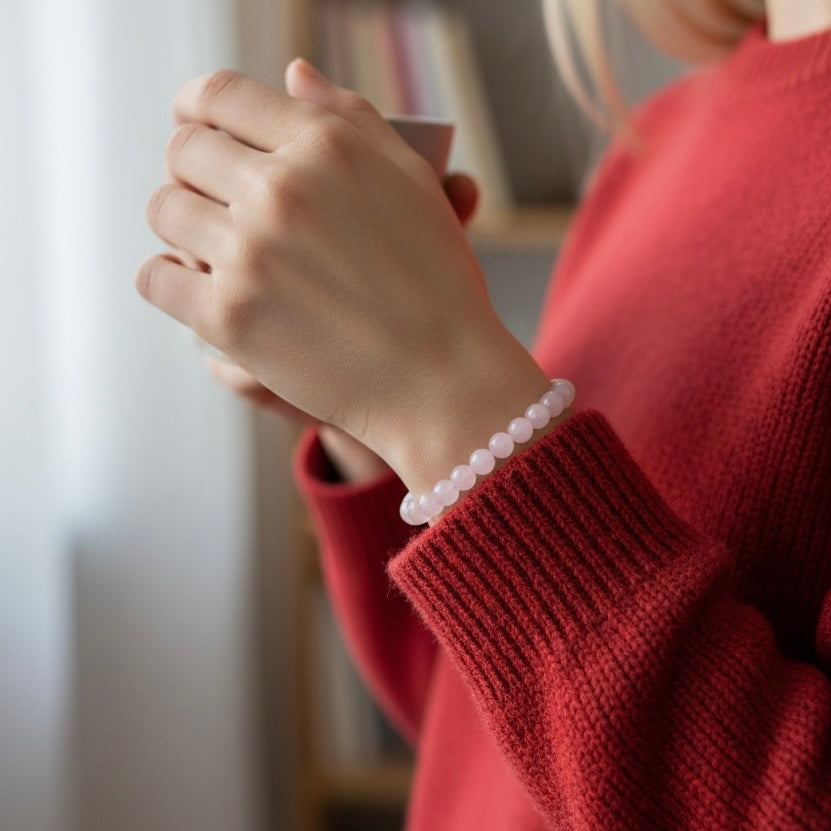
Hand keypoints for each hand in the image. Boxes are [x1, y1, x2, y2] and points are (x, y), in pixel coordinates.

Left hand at [138, 62, 555, 500]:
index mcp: (324, 145)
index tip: (194, 124)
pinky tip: (201, 291)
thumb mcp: (409, 181)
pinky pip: (155, 277)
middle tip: (214, 197)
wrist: (441, 379)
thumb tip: (293, 75)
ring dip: (182, 226)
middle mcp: (280, 189)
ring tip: (214, 248)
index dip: (197, 106)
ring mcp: (249, 254)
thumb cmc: (435, 284)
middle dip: (192, 170)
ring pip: (163, 209)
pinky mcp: (228, 318)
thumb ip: (349, 119)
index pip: (220, 95)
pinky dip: (170, 282)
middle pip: (183, 150)